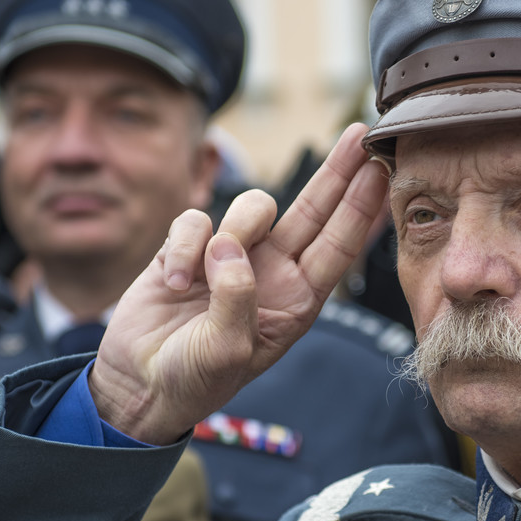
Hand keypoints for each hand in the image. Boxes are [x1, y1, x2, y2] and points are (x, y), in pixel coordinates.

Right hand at [89, 123, 388, 444]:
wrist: (140, 385)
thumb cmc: (194, 378)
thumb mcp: (227, 351)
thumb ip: (237, 298)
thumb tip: (230, 246)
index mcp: (296, 300)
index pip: (338, 245)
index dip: (360, 206)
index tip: (380, 166)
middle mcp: (272, 272)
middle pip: (313, 210)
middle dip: (336, 172)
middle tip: (358, 135)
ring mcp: (231, 256)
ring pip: (251, 207)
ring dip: (232, 231)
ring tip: (199, 282)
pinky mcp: (189, 246)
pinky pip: (195, 220)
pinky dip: (183, 247)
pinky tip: (173, 283)